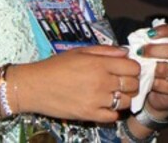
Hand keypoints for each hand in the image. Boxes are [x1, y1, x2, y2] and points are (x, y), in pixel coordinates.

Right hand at [19, 45, 140, 122]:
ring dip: (124, 98)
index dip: (133, 68)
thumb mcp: (80, 51)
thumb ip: (105, 51)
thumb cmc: (56, 66)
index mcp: (100, 64)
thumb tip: (125, 53)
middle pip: (133, 85)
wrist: (34, 86)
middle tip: (123, 83)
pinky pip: (113, 117)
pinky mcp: (89, 114)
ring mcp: (96, 100)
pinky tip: (105, 106)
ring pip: (126, 102)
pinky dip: (113, 112)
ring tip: (114, 95)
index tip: (128, 70)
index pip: (133, 68)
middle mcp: (101, 82)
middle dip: (131, 83)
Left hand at [138, 23, 167, 114]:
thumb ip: (146, 44)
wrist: (153, 93)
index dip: (167, 30)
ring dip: (153, 68)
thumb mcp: (149, 53)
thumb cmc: (149, 67)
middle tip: (140, 51)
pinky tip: (145, 82)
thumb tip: (136, 38)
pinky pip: (166, 85)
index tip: (150, 33)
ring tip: (140, 69)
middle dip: (156, 50)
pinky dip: (153, 83)